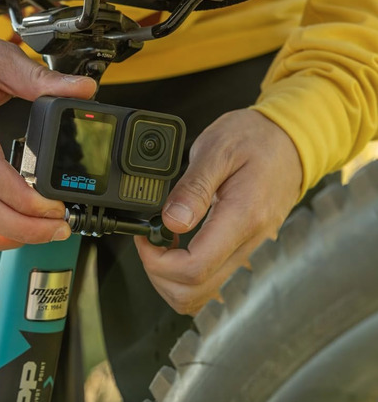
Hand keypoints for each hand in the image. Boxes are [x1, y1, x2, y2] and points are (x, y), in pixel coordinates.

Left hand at [135, 109, 302, 313]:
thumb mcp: (216, 149)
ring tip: (161, 244)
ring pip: (203, 296)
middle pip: (195, 292)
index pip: (194, 267)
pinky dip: (188, 276)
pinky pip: (214, 283)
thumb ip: (193, 187)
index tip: (145, 237)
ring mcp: (251, 251)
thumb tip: (171, 221)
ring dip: (171, 279)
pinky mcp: (246, 251)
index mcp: (242, 217)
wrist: (290, 140)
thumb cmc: (254, 139)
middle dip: (159, 274)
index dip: (157, 261)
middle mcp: (250, 243)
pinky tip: (179, 248)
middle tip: (148, 241)